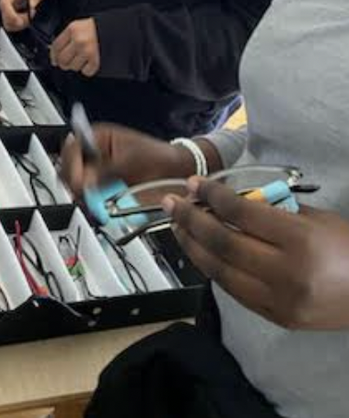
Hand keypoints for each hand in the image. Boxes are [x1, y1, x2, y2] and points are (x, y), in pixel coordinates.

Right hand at [0, 0, 51, 30]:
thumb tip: (31, 6)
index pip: (4, 3)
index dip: (10, 15)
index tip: (21, 21)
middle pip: (4, 15)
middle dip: (18, 20)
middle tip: (30, 17)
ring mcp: (7, 5)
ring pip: (7, 22)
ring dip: (19, 24)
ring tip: (29, 17)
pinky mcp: (10, 11)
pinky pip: (11, 23)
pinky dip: (19, 25)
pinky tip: (26, 18)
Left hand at [50, 18, 99, 75]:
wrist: (115, 30)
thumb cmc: (97, 28)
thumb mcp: (79, 27)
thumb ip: (67, 38)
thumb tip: (55, 51)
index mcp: (72, 29)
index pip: (56, 46)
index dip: (53, 56)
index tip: (54, 60)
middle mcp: (78, 40)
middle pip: (62, 60)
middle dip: (64, 63)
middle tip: (68, 62)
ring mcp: (87, 51)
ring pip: (73, 67)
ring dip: (77, 66)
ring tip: (83, 58)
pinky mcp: (95, 60)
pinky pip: (86, 71)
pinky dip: (87, 69)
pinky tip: (90, 61)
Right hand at [61, 122, 191, 196]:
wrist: (177, 173)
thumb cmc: (158, 157)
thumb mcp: (130, 160)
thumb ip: (106, 171)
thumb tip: (85, 182)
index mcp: (97, 138)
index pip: (72, 147)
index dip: (72, 164)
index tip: (79, 180)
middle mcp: (94, 156)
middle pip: (69, 169)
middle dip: (74, 182)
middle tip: (83, 193)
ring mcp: (98, 176)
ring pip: (76, 187)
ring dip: (82, 196)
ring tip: (94, 203)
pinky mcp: (104, 193)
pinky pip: (90, 201)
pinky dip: (93, 207)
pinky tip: (101, 209)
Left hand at [167, 177, 348, 329]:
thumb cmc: (346, 245)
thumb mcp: (313, 217)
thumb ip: (270, 211)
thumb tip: (225, 202)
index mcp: (298, 240)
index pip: (241, 214)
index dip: (212, 196)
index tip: (194, 184)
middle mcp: (285, 273)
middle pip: (223, 243)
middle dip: (191, 220)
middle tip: (172, 202)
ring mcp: (279, 301)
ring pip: (220, 271)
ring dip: (193, 247)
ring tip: (177, 226)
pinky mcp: (276, 318)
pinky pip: (233, 291)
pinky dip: (213, 269)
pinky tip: (201, 252)